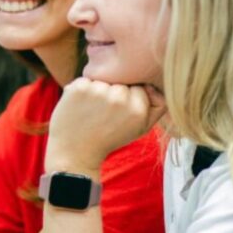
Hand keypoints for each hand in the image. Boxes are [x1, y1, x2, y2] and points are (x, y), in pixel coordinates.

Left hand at [46, 78, 165, 169]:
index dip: (128, 99)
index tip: (118, 114)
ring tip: (91, 111)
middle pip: (121, 83)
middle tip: (103, 114)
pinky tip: (80, 107)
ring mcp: (98, 92)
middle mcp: (119, 99)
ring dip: (97, 91)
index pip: (139, 88)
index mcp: (137, 109)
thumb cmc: (109, 139)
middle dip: (113, 94)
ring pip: (103, 80)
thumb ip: (156, 108)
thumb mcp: (139, 129)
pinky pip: (85, 80)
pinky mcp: (79, 89)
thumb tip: (155, 87)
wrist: (76, 153)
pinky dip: (81, 90)